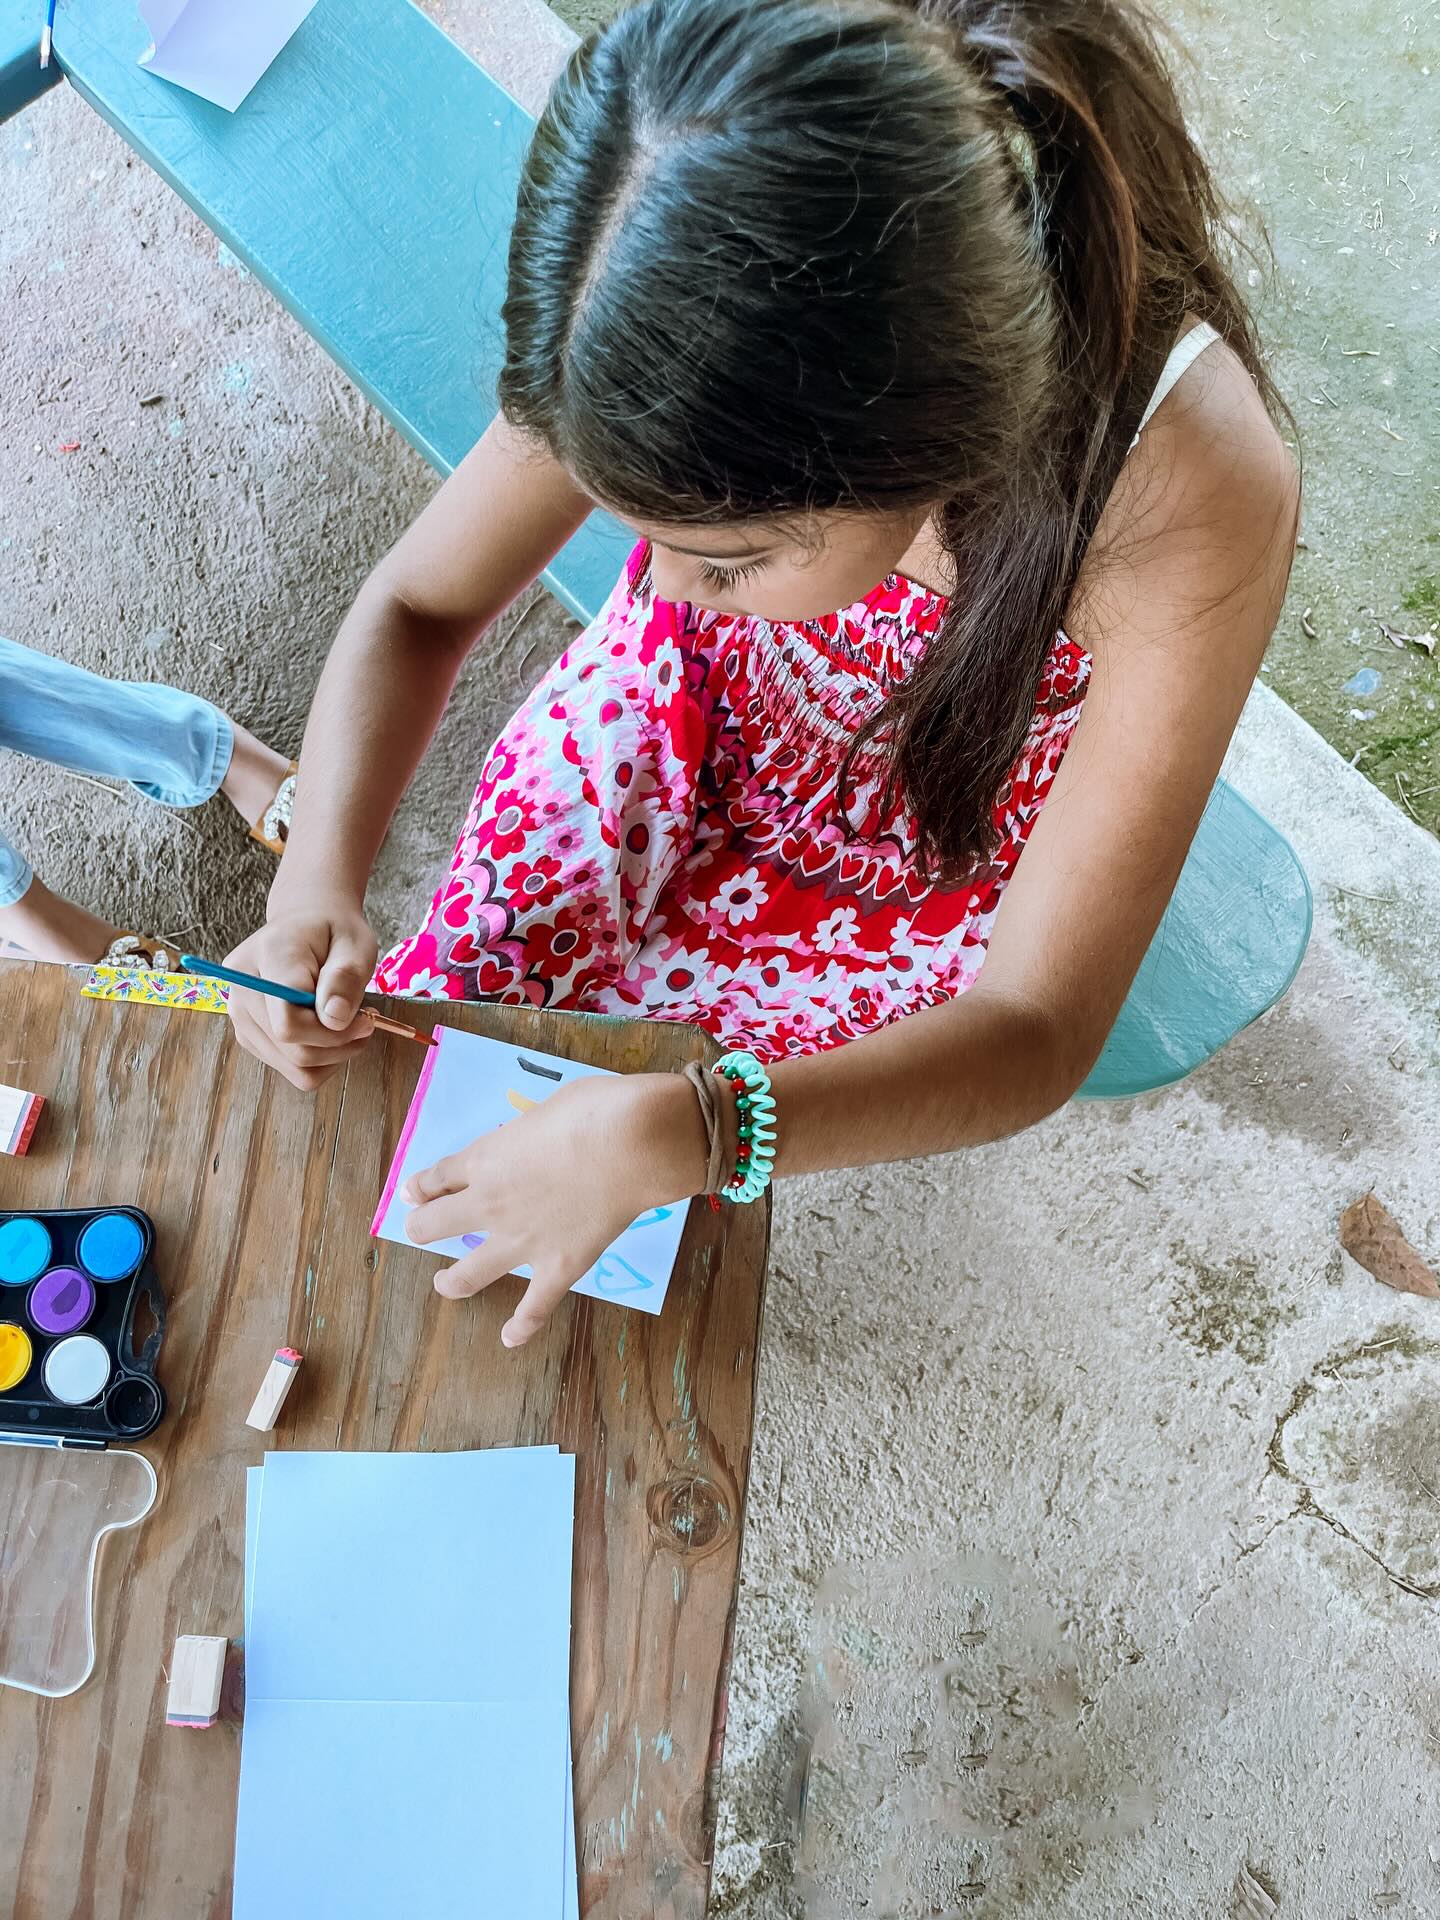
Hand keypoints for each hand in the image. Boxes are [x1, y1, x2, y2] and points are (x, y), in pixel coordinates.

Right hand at [225, 901, 378, 1090]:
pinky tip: (328, 1032)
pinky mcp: (247, 1033)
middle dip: (338, 1044)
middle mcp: (242, 987)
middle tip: (365, 1022)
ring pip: (291, 1065)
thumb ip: (346, 979)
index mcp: (269, 956)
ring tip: (347, 1025)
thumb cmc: (334, 933)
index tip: (365, 1019)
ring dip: (330, 1056)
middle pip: (290, 1046)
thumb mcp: (355, 945)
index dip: (331, 1032)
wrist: (307, 925)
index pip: (288, 1021)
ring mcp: (239, 1013)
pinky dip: (317, 1061)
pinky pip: (288, 1068)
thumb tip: (335, 1019)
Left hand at [400, 1071, 706, 1347]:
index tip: (412, 1193)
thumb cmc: (593, 1110)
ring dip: (450, 1281)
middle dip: (422, 1227)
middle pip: (433, 1225)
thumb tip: (536, 1139)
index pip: (435, 1178)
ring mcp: (520, 1243)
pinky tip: (510, 1338)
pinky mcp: (557, 1268)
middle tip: (424, 1229)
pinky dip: (520, 1327)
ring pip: (466, 1275)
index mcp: (484, 1160)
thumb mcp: (544, 1109)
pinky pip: (533, 1307)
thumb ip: (528, 1132)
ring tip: (446, 1283)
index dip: (419, 1187)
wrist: (631, 1143)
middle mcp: (489, 1205)